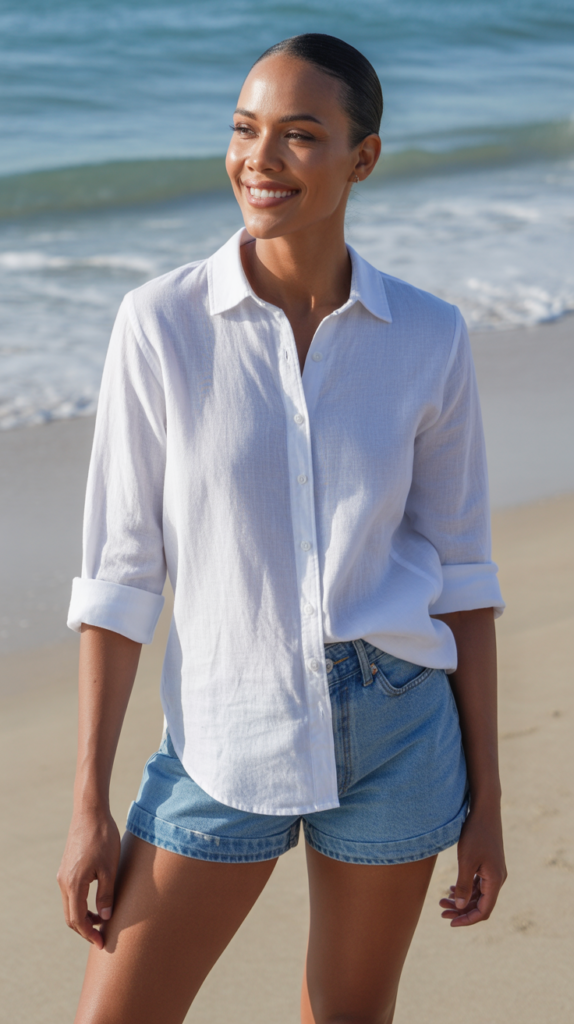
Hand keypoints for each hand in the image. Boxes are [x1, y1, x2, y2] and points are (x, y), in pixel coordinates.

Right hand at [57, 808, 120, 948]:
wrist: (90, 813)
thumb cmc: (103, 838)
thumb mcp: (110, 868)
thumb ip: (106, 894)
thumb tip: (105, 917)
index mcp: (74, 884)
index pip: (77, 919)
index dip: (89, 934)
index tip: (102, 943)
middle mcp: (64, 882)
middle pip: (70, 916)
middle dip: (85, 930)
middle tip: (101, 938)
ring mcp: (63, 874)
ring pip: (70, 905)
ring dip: (83, 917)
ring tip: (101, 922)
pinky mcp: (66, 868)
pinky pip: (70, 894)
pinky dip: (80, 905)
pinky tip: (95, 903)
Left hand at [439, 803, 506, 926]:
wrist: (484, 810)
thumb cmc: (475, 833)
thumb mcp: (466, 861)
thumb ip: (464, 886)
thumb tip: (461, 907)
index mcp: (495, 881)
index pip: (483, 911)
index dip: (467, 920)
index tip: (450, 922)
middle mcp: (498, 879)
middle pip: (480, 904)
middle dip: (461, 910)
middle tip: (441, 910)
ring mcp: (494, 872)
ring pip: (478, 895)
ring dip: (462, 900)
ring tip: (442, 900)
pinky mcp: (489, 864)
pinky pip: (478, 884)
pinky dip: (466, 889)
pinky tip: (452, 889)